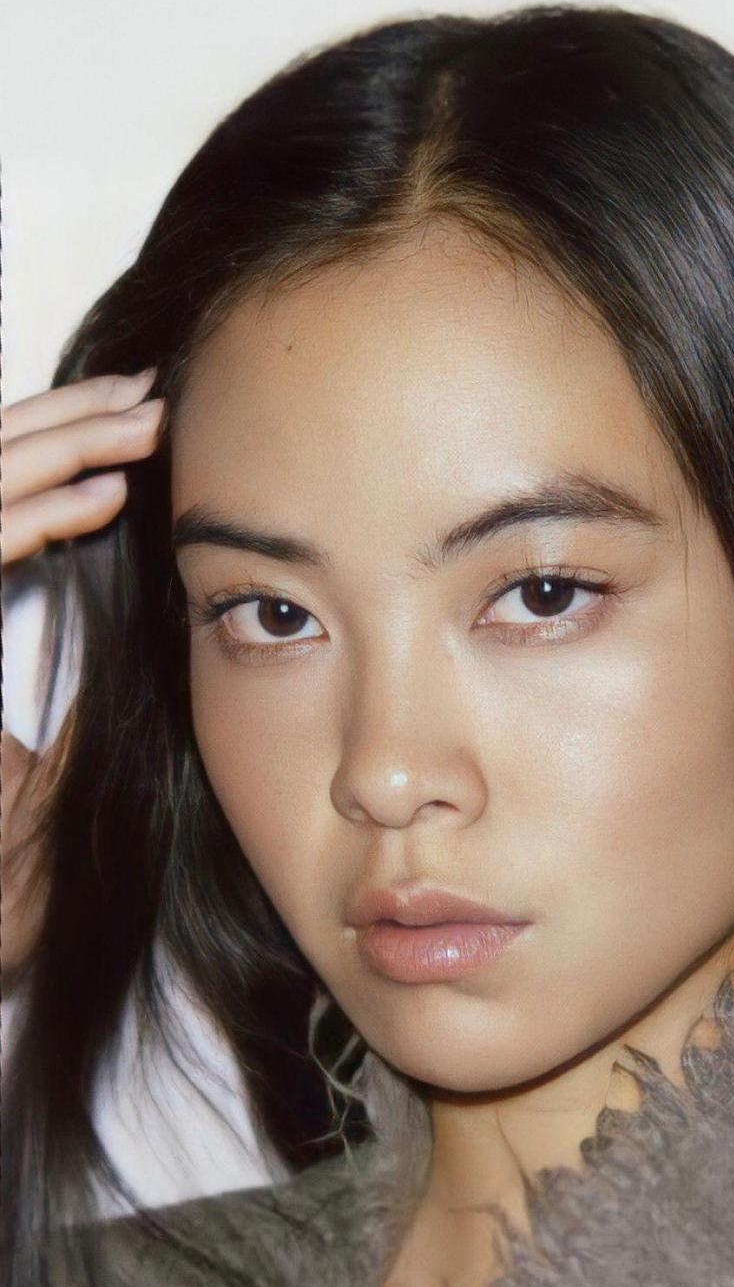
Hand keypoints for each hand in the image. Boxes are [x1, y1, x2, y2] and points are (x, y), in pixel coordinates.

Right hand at [1, 368, 164, 981]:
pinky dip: (32, 519)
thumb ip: (89, 703)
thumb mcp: (52, 777)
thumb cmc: (7, 888)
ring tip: (142, 422)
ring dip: (54, 450)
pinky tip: (106, 498)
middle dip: (59, 429)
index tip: (133, 435)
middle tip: (146, 397)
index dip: (51, 462)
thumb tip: (165, 633)